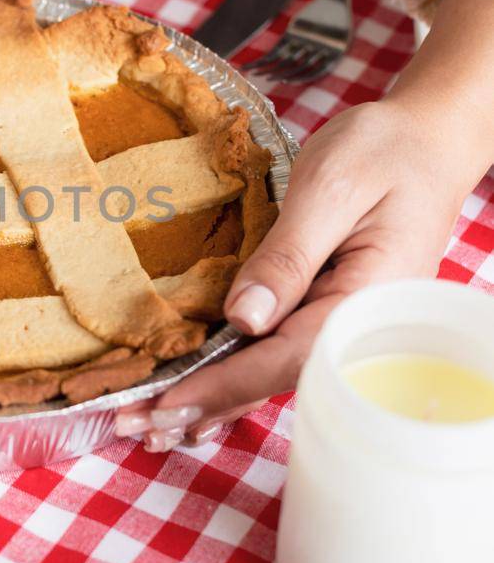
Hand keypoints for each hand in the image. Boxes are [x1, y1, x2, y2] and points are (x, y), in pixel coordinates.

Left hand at [115, 94, 474, 449]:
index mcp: (367, 300)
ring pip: (272, 372)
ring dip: (211, 398)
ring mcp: (342, 322)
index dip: (225, 384)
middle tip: (135, 424)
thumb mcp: (331, 189)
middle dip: (204, 404)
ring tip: (148, 423)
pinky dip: (233, 376)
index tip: (167, 401)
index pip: (289, 358)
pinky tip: (195, 401)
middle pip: (275, 379)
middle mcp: (357, 327)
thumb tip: (243, 319)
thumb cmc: (384, 151)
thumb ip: (289, 256)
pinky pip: (277, 351)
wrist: (426, 138)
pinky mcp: (324, 309)